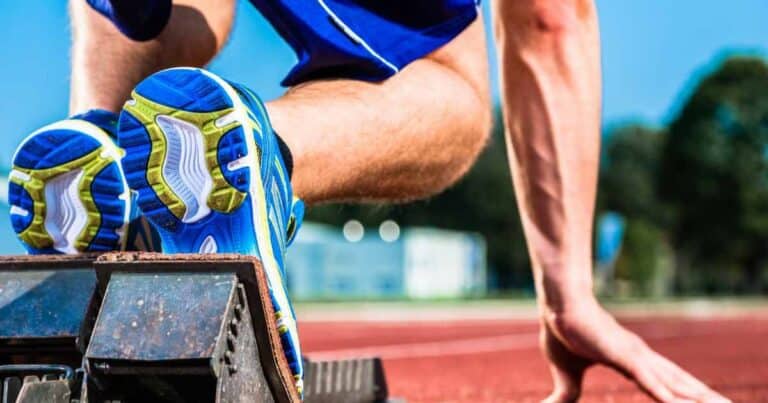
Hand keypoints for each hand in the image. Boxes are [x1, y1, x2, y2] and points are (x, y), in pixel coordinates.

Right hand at [539, 299, 729, 402]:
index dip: (684, 395)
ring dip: (698, 398)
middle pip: (680, 383)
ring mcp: (635, 357)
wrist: (557, 305)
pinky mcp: (624, 356)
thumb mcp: (565, 372)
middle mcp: (640, 357)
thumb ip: (566, 392)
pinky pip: (650, 382)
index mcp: (630, 360)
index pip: (665, 382)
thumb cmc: (562, 331)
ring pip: (674, 384)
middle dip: (704, 397)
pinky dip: (667, 396)